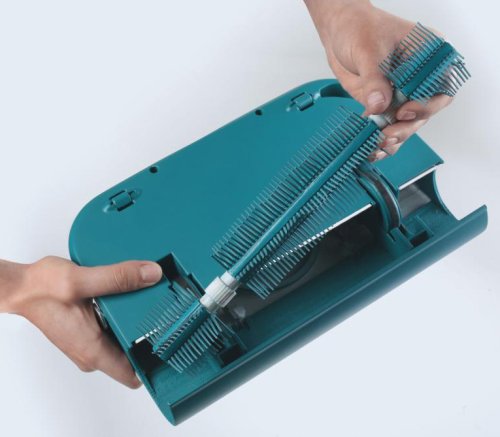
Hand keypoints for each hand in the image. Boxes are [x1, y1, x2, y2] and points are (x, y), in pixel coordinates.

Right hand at [1, 256, 162, 387]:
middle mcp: (94, 351)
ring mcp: (93, 342)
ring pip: (127, 339)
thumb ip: (117, 277)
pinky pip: (118, 327)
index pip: (133, 374)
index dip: (156, 364)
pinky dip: (127, 314)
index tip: (174, 345)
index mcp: (94, 350)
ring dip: (140, 322)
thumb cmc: (41, 290)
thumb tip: (151, 274)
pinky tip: (132, 296)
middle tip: (170, 312)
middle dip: (154, 335)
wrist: (23, 286)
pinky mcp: (92, 330)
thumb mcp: (81, 280)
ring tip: (153, 300)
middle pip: (135, 354)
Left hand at [304, 0, 451, 159]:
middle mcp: (419, 78)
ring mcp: (402, 94)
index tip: (405, 112)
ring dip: (393, 138)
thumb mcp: (368, 50)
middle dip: (406, 127)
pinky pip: (387, 127)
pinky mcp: (385, 105)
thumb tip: (379, 106)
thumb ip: (375, 79)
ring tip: (377, 145)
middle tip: (388, 135)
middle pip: (424, 111)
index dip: (428, 103)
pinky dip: (378, 140)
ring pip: (406, 124)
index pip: (441, 85)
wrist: (338, 33)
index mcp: (428, 56)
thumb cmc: (359, 28)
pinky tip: (370, 150)